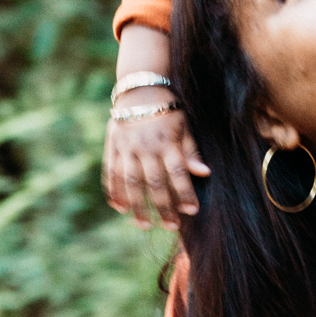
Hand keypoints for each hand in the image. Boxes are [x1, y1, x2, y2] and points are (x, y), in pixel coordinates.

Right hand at [104, 107, 209, 230]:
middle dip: (163, 207)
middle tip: (171, 227)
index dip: (185, 192)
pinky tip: (119, 208)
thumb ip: (192, 151)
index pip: (177, 172)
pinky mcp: (113, 147)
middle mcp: (146, 146)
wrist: (139, 89)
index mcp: (167, 141)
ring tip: (144, 225)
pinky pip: (111, 173)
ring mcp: (127, 148)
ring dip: (137, 206)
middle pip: (154, 182)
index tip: (192, 210)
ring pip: (130, 182)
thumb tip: (204, 173)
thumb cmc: (167, 109)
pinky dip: (114, 192)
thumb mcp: (184, 125)